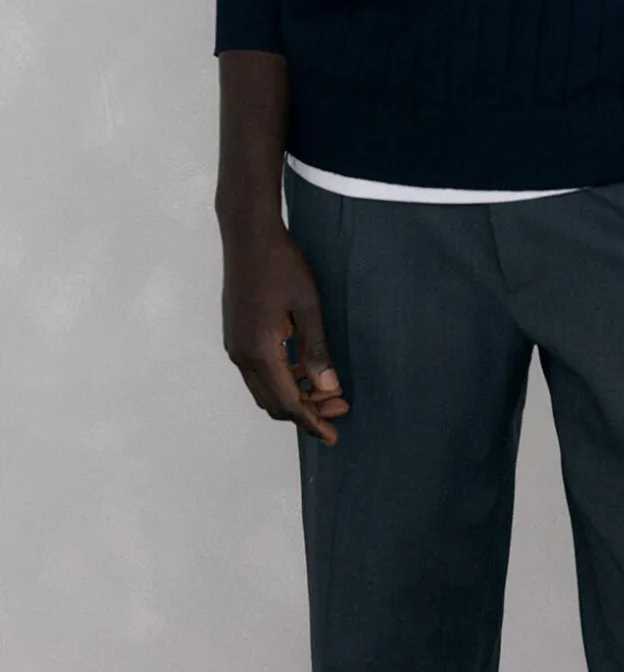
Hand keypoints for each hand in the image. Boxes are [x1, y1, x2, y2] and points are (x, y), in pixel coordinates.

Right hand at [219, 215, 350, 444]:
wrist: (248, 236)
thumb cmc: (281, 265)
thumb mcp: (307, 305)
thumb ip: (316, 349)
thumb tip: (327, 389)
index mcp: (259, 352)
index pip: (288, 402)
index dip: (313, 422)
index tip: (334, 435)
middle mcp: (241, 356)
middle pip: (274, 402)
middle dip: (307, 412)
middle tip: (340, 410)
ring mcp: (235, 346)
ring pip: (265, 389)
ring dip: (294, 396)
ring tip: (328, 393)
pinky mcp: (237, 335)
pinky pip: (259, 372)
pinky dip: (282, 379)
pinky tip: (306, 370)